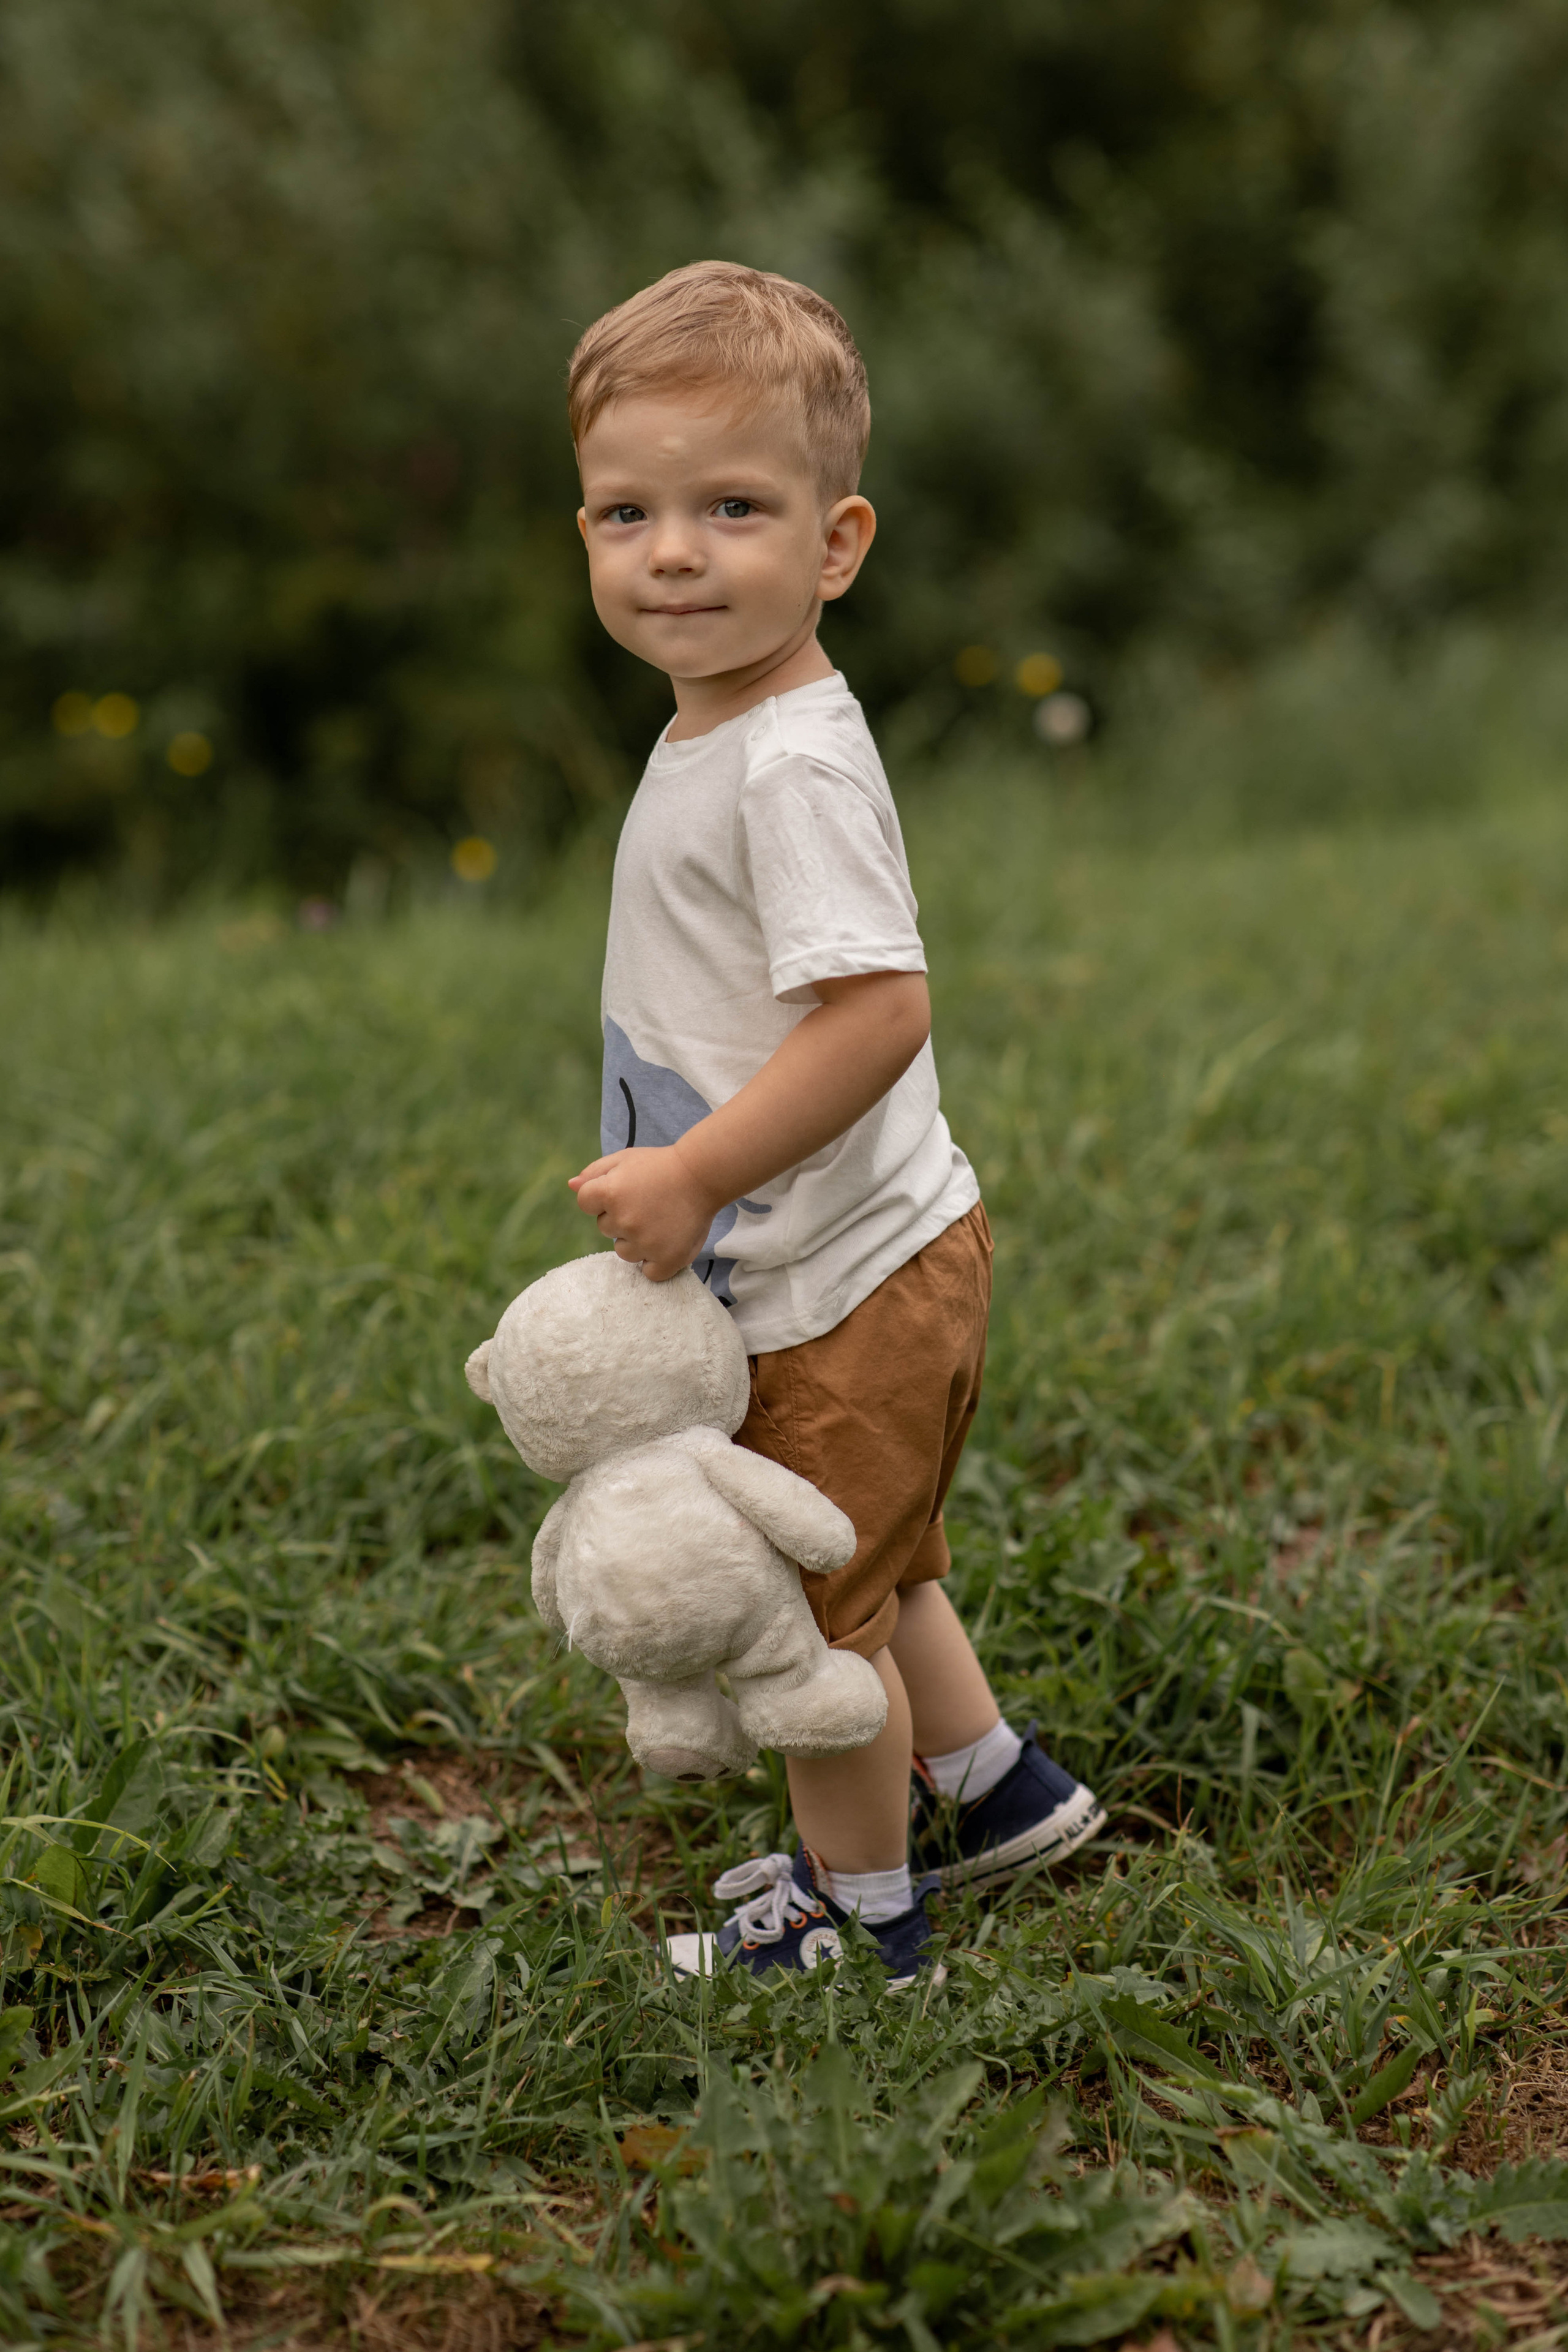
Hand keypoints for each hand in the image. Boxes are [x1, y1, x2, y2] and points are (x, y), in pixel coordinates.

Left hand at [567, 1144, 719, 1280]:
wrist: (703, 1175)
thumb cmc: (661, 1165)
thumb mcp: (625, 1159)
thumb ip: (594, 1172)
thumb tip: (571, 1186)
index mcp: (610, 1192)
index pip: (585, 1203)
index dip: (602, 1196)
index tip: (625, 1190)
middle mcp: (625, 1219)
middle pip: (605, 1228)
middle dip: (620, 1217)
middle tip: (647, 1203)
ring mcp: (646, 1242)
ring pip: (624, 1252)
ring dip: (636, 1241)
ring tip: (659, 1220)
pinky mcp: (666, 1259)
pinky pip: (649, 1273)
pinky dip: (656, 1262)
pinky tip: (666, 1242)